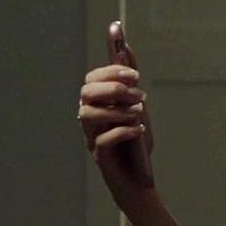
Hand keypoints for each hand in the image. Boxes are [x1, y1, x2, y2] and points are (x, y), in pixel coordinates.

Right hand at [79, 19, 155, 201]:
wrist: (140, 178)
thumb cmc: (135, 141)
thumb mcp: (138, 106)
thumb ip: (130, 79)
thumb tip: (126, 47)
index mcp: (98, 104)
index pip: (92, 78)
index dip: (111, 71)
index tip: (135, 74)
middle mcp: (90, 118)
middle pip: (86, 92)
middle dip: (113, 87)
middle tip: (138, 93)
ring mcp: (91, 137)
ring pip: (88, 114)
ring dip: (117, 110)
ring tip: (138, 114)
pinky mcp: (99, 156)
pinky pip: (102, 139)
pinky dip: (123, 131)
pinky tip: (138, 131)